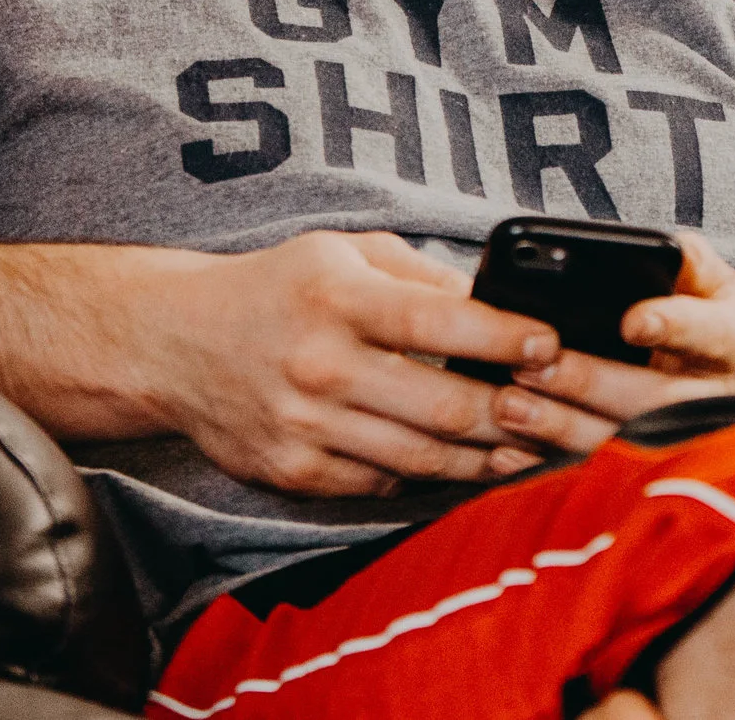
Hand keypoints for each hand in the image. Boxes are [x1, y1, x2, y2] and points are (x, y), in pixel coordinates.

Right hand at [134, 230, 560, 498]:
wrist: (176, 344)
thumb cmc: (276, 289)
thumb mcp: (342, 251)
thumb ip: (419, 275)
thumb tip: (496, 305)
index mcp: (337, 295)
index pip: (442, 321)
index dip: (507, 338)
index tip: (551, 345)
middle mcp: (320, 363)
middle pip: (445, 405)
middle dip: (516, 412)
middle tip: (558, 410)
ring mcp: (306, 426)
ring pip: (424, 457)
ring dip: (489, 456)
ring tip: (532, 445)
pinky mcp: (295, 473)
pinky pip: (384, 483)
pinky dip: (433, 478)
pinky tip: (468, 465)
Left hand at [490, 232, 734, 457]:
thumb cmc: (713, 323)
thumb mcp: (718, 285)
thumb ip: (693, 263)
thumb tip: (670, 247)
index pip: (710, 334)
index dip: (673, 327)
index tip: (630, 322)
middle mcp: (717, 401)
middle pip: (656, 399)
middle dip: (591, 382)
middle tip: (533, 364)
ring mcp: (684, 446)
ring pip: (623, 444)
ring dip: (562, 427)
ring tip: (508, 404)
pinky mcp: (648, 475)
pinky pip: (597, 478)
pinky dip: (549, 467)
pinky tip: (508, 455)